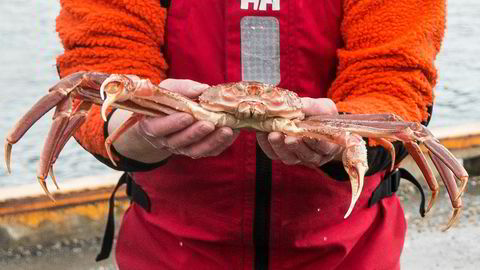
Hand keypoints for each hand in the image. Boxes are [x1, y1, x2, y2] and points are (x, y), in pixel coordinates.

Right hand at [109, 79, 238, 162]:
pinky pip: (208, 152)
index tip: (187, 116)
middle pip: (179, 141)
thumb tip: (202, 89)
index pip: (158, 128)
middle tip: (210, 124)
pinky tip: (232, 133)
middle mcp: (165, 141)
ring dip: (212, 141)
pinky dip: (221, 144)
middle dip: (196, 133)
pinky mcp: (196, 151)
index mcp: (152, 125)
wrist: (167, 119)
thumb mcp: (168, 89)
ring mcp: (181, 149)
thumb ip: (182, 88)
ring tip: (226, 130)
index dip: (172, 124)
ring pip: (195, 150)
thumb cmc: (166, 102)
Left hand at [256, 97, 342, 166]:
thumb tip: (299, 105)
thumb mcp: (323, 107)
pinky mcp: (282, 154)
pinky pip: (273, 153)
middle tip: (289, 138)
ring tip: (273, 135)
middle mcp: (314, 156)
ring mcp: (297, 157)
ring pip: (289, 157)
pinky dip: (266, 145)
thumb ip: (314, 107)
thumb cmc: (321, 114)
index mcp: (328, 146)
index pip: (325, 148)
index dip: (317, 143)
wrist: (309, 118)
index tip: (307, 135)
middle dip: (296, 146)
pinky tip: (262, 133)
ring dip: (280, 147)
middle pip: (306, 155)